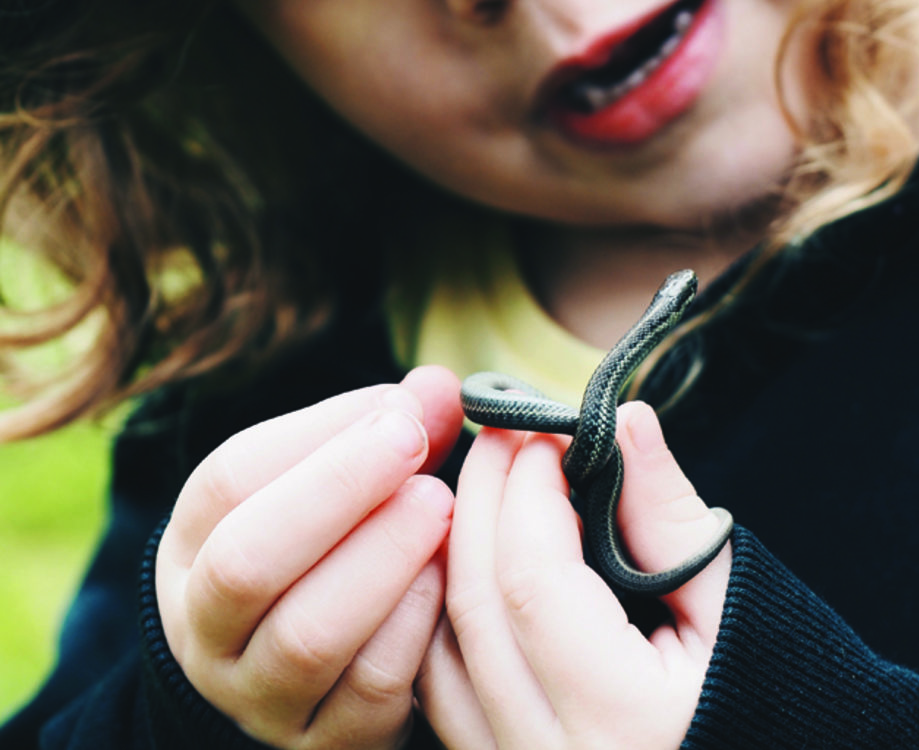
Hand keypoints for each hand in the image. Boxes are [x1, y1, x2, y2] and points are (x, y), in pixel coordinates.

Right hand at [155, 366, 463, 748]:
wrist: (292, 671)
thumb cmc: (321, 550)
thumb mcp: (326, 486)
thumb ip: (379, 431)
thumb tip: (438, 386)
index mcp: (196, 544)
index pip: (230, 484)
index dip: (321, 439)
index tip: (400, 410)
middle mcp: (209, 629)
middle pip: (248, 563)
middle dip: (340, 492)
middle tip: (415, 448)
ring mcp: (259, 696)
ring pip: (309, 636)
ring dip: (385, 561)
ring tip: (443, 509)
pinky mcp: (322, 742)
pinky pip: (369, 693)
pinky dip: (415, 629)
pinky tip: (450, 582)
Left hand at [417, 401, 731, 749]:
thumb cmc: (775, 704)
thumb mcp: (740, 610)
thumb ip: (673, 519)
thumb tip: (626, 423)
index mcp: (622, 722)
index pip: (534, 577)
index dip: (528, 489)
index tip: (548, 432)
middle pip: (475, 603)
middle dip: (481, 500)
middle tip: (505, 433)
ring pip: (441, 649)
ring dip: (454, 554)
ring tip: (489, 487)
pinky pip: (444, 690)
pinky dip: (448, 614)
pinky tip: (475, 562)